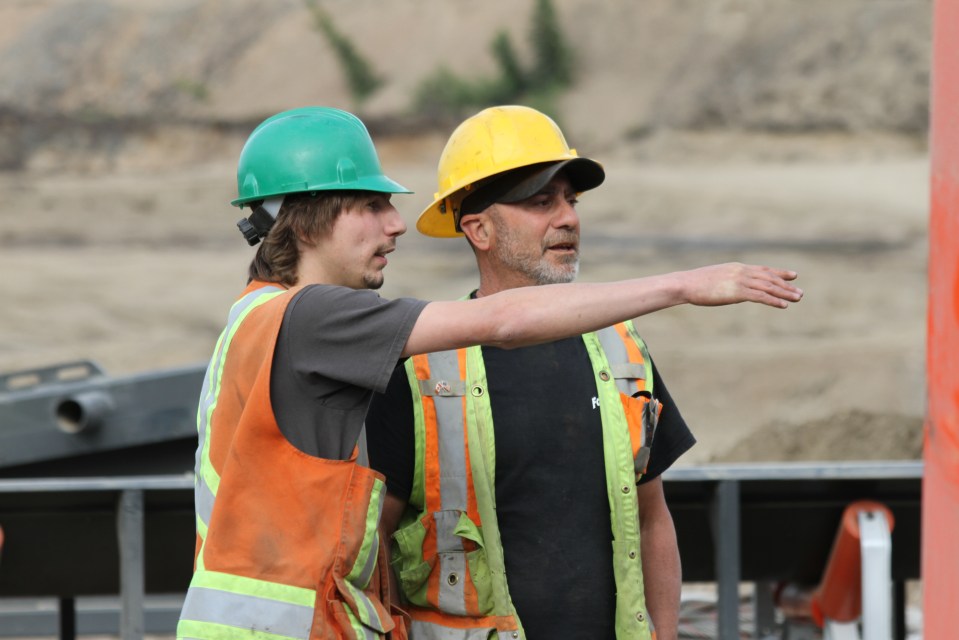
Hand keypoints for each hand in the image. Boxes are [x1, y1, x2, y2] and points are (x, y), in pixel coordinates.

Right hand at [680, 262, 802, 307]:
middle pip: (770, 278)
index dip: (780, 273)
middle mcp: (742, 272)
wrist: (686, 284)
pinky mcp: (737, 292)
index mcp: (738, 268)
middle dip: (786, 285)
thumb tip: (732, 288)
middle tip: (800, 293)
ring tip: (797, 298)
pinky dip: (773, 300)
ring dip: (785, 293)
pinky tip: (783, 306)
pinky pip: (760, 296)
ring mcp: (740, 281)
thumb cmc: (696, 284)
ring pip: (768, 286)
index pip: (764, 269)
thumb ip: (728, 282)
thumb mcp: (715, 279)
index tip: (794, 275)